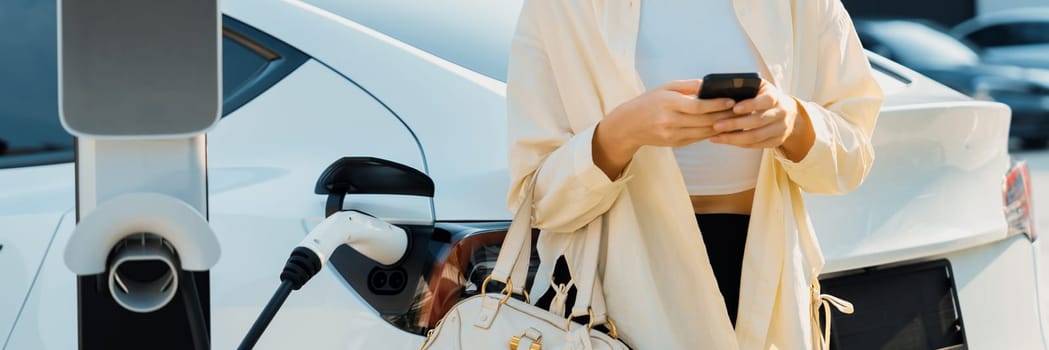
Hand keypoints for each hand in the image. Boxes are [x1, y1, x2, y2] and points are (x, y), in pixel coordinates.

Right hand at [603, 79, 737, 149]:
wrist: (628, 126)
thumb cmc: (648, 102)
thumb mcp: (665, 88)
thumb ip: (688, 86)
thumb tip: (710, 85)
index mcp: (669, 103)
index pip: (698, 106)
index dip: (717, 104)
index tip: (732, 100)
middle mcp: (670, 121)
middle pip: (704, 120)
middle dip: (725, 116)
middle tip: (741, 110)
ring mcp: (673, 135)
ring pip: (704, 132)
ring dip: (721, 126)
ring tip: (735, 119)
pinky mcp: (675, 144)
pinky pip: (698, 138)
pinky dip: (711, 133)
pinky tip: (721, 127)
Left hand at [709, 80, 807, 148]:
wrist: (788, 112)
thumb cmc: (764, 96)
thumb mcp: (759, 87)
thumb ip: (742, 85)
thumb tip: (713, 87)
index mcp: (776, 97)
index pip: (765, 101)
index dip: (750, 105)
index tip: (734, 108)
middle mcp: (781, 113)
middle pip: (758, 121)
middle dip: (735, 124)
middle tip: (716, 125)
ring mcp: (780, 129)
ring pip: (756, 137)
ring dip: (734, 138)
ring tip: (716, 136)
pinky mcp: (777, 141)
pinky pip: (756, 145)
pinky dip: (739, 144)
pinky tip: (724, 140)